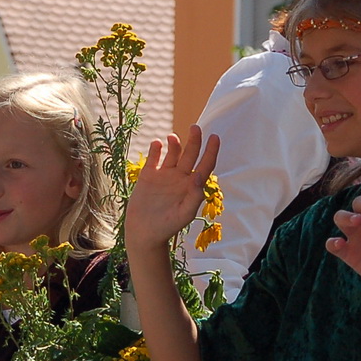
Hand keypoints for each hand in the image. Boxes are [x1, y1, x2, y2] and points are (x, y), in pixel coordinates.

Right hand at [124, 127, 220, 250]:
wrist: (145, 232)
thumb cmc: (168, 226)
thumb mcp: (184, 214)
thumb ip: (194, 196)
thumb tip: (200, 176)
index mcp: (192, 186)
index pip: (205, 165)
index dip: (211, 151)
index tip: (215, 137)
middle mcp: (180, 177)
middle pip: (190, 154)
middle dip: (194, 141)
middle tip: (195, 127)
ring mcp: (164, 175)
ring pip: (173, 153)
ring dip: (174, 143)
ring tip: (172, 137)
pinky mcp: (148, 175)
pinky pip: (153, 158)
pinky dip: (155, 149)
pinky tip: (157, 144)